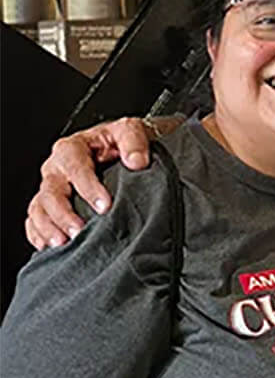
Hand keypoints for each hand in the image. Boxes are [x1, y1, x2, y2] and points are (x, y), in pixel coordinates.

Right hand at [24, 119, 153, 249]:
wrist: (121, 150)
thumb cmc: (122, 142)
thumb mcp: (131, 131)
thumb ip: (134, 141)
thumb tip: (137, 161)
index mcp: (72, 148)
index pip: (74, 167)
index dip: (88, 187)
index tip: (105, 205)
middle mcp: (57, 168)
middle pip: (51, 192)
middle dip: (64, 213)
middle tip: (80, 230)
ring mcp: (51, 188)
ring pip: (39, 208)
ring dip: (49, 227)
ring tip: (64, 242)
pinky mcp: (49, 205)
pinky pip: (35, 220)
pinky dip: (38, 234)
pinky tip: (48, 246)